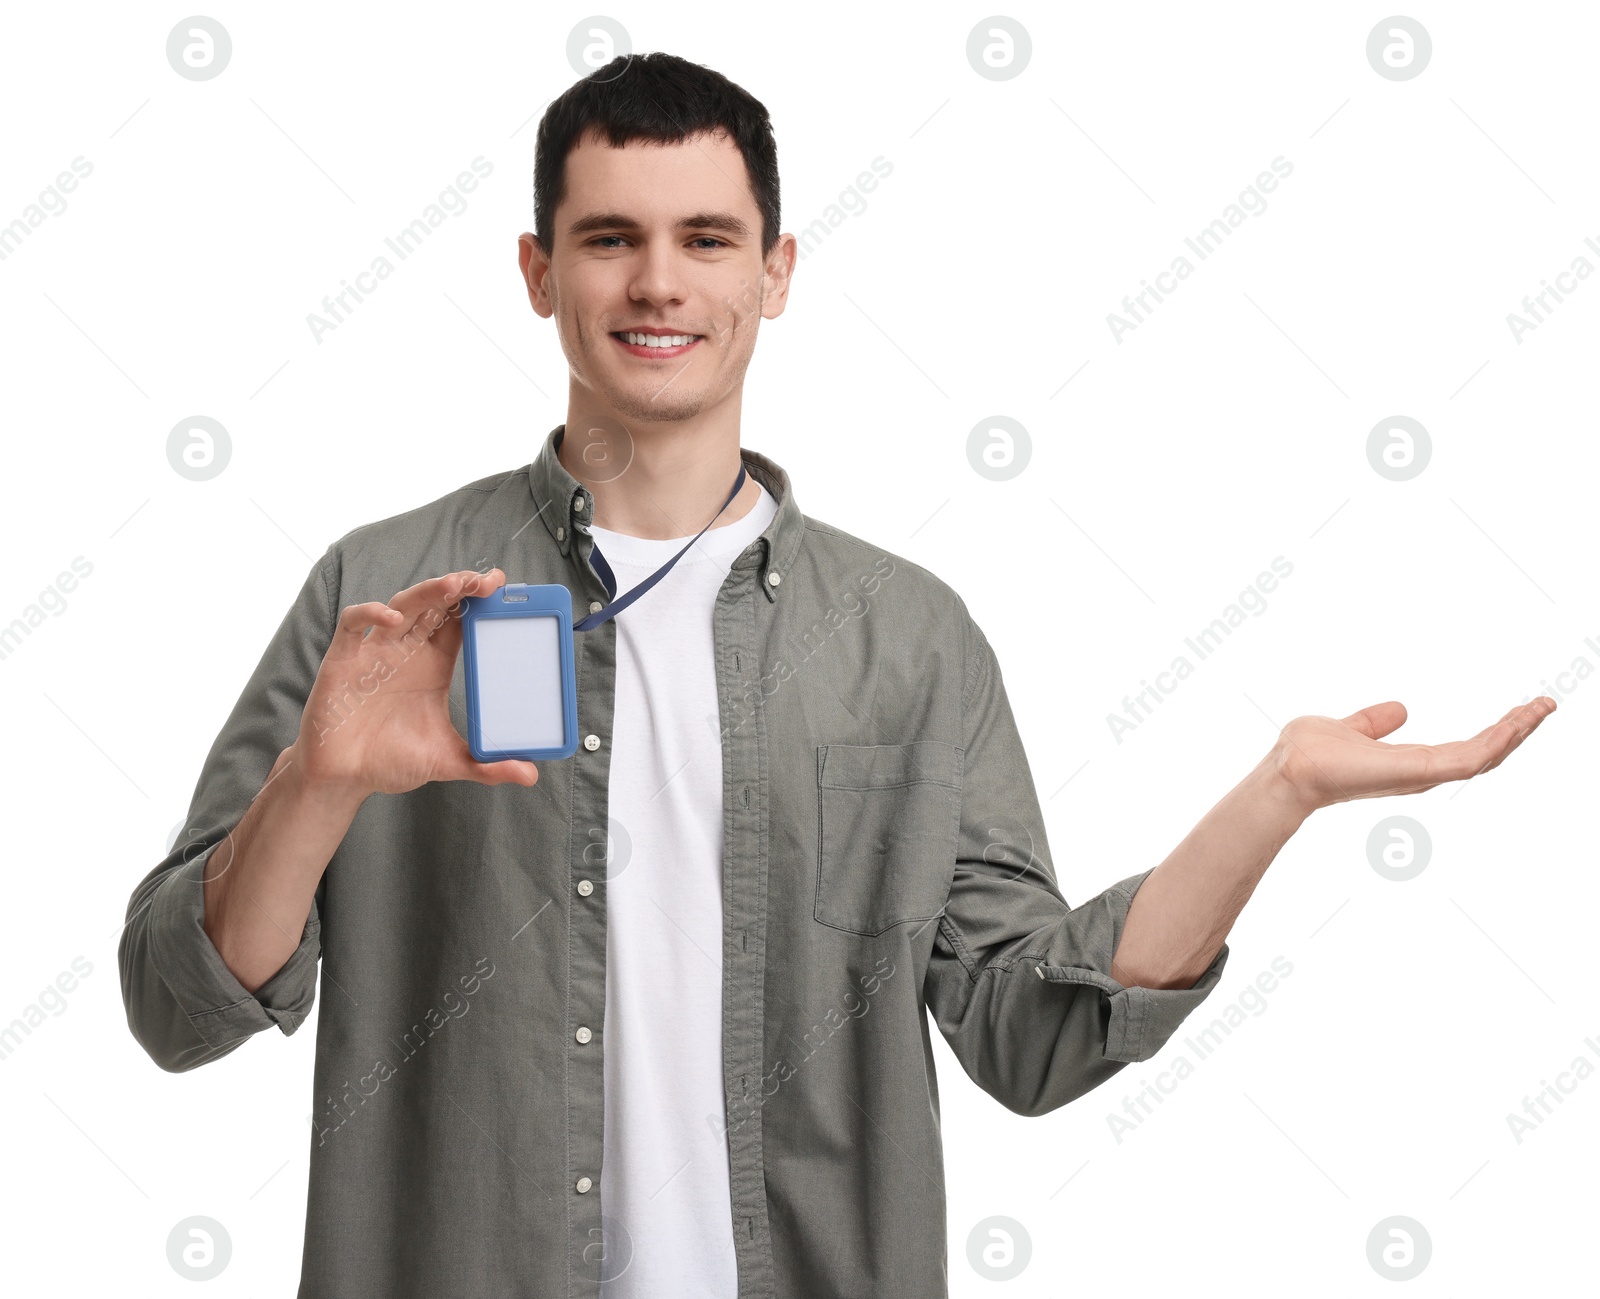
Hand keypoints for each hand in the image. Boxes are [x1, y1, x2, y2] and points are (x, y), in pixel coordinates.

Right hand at [290, 568, 538, 798]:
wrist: (343, 778)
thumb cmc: (390, 760)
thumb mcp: (446, 761)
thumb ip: (486, 766)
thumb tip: (531, 775)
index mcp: (432, 664)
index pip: (459, 621)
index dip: (478, 602)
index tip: (503, 590)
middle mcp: (406, 651)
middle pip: (435, 604)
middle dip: (460, 587)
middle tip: (487, 582)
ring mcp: (375, 652)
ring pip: (402, 605)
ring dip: (427, 592)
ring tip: (454, 585)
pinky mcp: (343, 660)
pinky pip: (353, 624)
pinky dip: (370, 613)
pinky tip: (391, 619)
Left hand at [1268, 697, 1556, 813]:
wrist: (1289, 768)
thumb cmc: (1309, 753)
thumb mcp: (1351, 728)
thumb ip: (1374, 722)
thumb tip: (1401, 710)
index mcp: (1411, 762)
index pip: (1465, 749)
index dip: (1497, 732)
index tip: (1522, 709)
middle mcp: (1422, 773)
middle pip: (1485, 754)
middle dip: (1518, 731)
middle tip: (1546, 705)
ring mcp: (1422, 775)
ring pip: (1485, 757)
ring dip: (1515, 733)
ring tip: (1541, 708)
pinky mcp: (1417, 773)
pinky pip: (1468, 760)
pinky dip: (1495, 742)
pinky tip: (1515, 723)